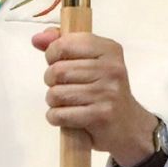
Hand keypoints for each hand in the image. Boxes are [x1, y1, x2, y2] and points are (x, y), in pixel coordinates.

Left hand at [32, 27, 160, 166]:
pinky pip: (60, 114)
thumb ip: (63, 45)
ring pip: (56, 93)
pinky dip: (56, 118)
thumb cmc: (104, 91)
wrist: (130, 127)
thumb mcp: (90, 62)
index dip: (52, 55)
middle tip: (64, 87)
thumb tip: (37, 39)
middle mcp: (111, 68)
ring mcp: (107, 92)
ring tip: (67, 103)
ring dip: (53, 102)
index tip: (58, 63)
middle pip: (57, 70)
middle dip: (51, 82)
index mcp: (109, 49)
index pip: (64, 44)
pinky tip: (68, 117)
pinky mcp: (101, 115)